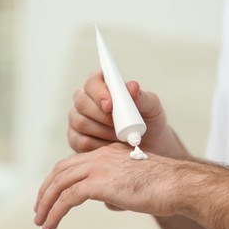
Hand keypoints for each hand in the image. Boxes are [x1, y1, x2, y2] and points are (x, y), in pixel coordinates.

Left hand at [34, 143, 181, 228]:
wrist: (176, 184)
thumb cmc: (162, 185)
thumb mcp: (134, 181)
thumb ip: (116, 187)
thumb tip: (107, 201)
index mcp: (108, 153)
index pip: (74, 162)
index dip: (59, 179)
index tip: (52, 194)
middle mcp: (100, 156)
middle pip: (61, 170)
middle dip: (46, 189)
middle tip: (40, 208)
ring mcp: (99, 168)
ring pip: (60, 184)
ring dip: (46, 203)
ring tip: (41, 220)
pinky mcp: (99, 183)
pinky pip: (68, 198)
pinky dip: (55, 212)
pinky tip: (51, 224)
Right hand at [68, 70, 185, 155]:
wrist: (149, 146)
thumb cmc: (148, 121)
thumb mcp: (152, 108)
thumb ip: (143, 97)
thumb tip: (132, 87)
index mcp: (102, 85)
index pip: (93, 82)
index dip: (99, 92)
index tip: (110, 105)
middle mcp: (86, 99)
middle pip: (81, 101)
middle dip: (100, 115)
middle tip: (118, 126)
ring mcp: (78, 119)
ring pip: (81, 122)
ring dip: (102, 132)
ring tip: (121, 137)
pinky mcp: (76, 138)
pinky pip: (81, 142)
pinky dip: (99, 146)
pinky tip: (112, 147)